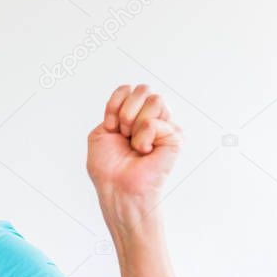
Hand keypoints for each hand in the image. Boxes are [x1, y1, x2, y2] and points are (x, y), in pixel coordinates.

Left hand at [86, 84, 182, 232]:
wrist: (117, 187)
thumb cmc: (108, 167)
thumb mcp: (100, 133)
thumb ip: (114, 108)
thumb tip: (136, 96)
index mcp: (134, 116)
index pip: (128, 89)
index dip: (114, 105)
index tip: (110, 127)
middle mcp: (152, 118)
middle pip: (143, 89)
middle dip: (125, 113)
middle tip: (123, 136)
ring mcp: (165, 126)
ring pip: (155, 100)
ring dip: (135, 123)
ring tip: (134, 144)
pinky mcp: (175, 137)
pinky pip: (156, 122)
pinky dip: (142, 137)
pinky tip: (144, 151)